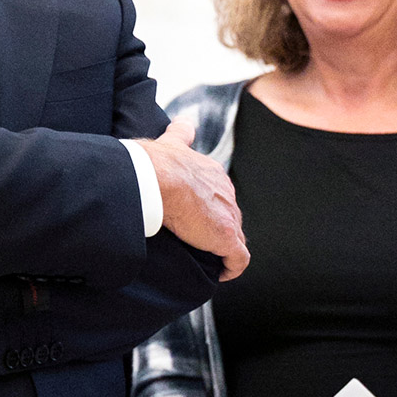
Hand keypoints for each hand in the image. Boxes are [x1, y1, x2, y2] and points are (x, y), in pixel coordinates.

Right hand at [141, 117, 249, 281]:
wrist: (158, 178)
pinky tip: (221, 273)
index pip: (219, 193)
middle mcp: (226, 192)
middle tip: (200, 242)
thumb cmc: (158, 163)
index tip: (199, 218)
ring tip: (209, 260)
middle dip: (219, 228)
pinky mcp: (226, 238)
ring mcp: (228, 216)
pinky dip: (232, 268)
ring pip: (235, 236)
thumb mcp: (173, 142)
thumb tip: (183, 123)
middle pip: (229, 214)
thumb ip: (181, 134)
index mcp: (213, 173)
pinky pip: (238, 259)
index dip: (211, 207)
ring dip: (224, 249)